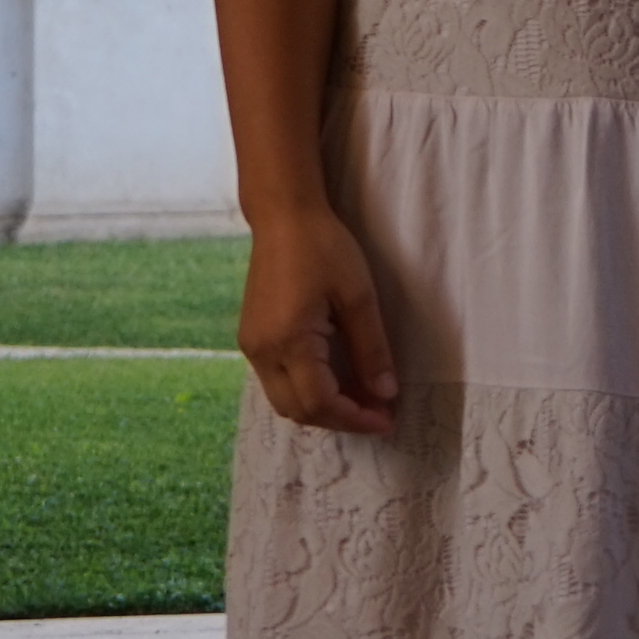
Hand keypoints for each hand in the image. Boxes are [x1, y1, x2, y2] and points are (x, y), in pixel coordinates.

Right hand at [237, 208, 400, 438]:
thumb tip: (385, 393)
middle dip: (339, 420)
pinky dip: (307, 390)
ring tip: (363, 400)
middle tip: (379, 414)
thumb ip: (371, 349)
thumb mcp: (359, 297)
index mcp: (288, 341)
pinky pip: (277, 381)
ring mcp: (251, 346)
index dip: (354, 418)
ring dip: (323, 407)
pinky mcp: (252, 338)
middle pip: (297, 410)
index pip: (319, 403)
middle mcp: (261, 351)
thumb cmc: (325, 249)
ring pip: (284, 399)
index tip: (387, 419)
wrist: (283, 219)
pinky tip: (338, 381)